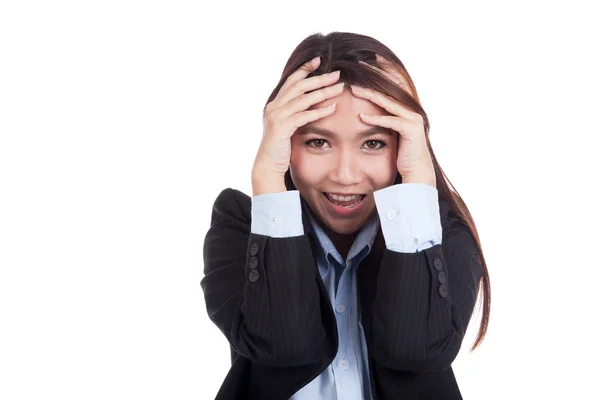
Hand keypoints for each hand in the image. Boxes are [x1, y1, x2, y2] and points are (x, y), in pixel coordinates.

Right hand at [252, 57, 345, 195]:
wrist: (267, 164)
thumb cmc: (280, 146)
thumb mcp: (287, 125)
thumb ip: (295, 113)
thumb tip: (310, 103)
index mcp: (276, 103)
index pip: (291, 80)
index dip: (304, 69)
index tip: (319, 60)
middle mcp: (275, 106)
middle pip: (299, 86)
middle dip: (319, 78)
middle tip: (337, 74)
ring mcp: (278, 116)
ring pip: (303, 99)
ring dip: (323, 92)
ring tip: (339, 88)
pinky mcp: (283, 128)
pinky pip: (304, 116)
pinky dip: (319, 111)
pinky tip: (332, 108)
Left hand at [350, 54, 435, 187]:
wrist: (415, 171)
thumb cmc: (400, 153)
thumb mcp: (391, 131)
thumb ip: (384, 117)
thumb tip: (366, 109)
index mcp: (407, 107)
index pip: (395, 81)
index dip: (385, 68)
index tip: (370, 58)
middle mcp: (412, 109)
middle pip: (392, 86)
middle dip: (376, 74)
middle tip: (359, 63)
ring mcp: (413, 118)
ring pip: (388, 102)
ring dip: (370, 95)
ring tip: (353, 90)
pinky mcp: (410, 130)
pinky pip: (390, 121)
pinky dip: (375, 119)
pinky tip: (361, 117)